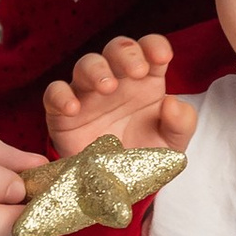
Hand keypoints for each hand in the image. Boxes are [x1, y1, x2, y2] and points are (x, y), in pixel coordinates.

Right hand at [42, 31, 200, 163]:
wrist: (115, 188)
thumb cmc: (144, 156)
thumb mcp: (172, 145)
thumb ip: (181, 124)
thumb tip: (173, 103)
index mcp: (146, 80)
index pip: (149, 48)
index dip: (154, 46)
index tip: (163, 57)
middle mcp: (117, 80)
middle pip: (117, 48)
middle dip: (127, 54)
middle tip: (137, 71)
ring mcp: (88, 94)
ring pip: (86, 64)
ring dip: (96, 69)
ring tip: (107, 86)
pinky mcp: (62, 113)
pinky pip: (54, 93)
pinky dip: (60, 96)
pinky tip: (73, 109)